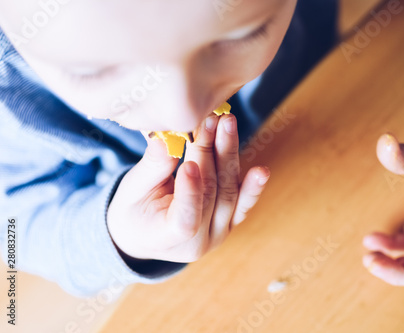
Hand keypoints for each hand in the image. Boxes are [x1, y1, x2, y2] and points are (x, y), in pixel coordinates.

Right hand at [107, 113, 269, 262]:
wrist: (145, 231)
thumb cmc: (133, 210)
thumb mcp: (132, 191)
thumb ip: (151, 169)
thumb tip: (163, 141)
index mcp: (168, 238)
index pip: (185, 219)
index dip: (190, 192)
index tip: (189, 164)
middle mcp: (200, 241)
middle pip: (211, 196)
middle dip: (210, 155)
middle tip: (211, 122)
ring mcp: (218, 232)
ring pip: (229, 192)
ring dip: (229, 155)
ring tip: (227, 124)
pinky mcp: (229, 221)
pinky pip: (243, 204)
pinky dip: (252, 187)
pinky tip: (262, 172)